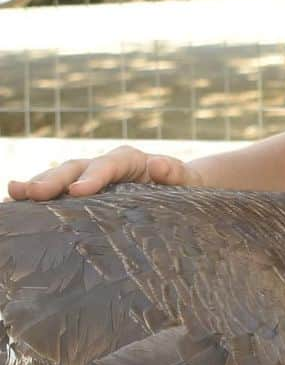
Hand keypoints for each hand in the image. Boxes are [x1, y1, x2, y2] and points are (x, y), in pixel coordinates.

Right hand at [6, 145, 199, 201]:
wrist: (180, 188)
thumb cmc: (185, 186)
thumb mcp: (187, 179)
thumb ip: (175, 172)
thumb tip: (158, 165)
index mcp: (129, 159)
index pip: (108, 165)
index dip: (93, 177)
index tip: (78, 192)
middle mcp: (104, 164)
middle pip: (76, 168)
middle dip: (54, 180)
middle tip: (33, 193)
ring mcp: (90, 177)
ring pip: (60, 177)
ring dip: (38, 185)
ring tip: (14, 193)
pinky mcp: (83, 192)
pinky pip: (59, 193)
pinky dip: (38, 197)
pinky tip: (16, 205)